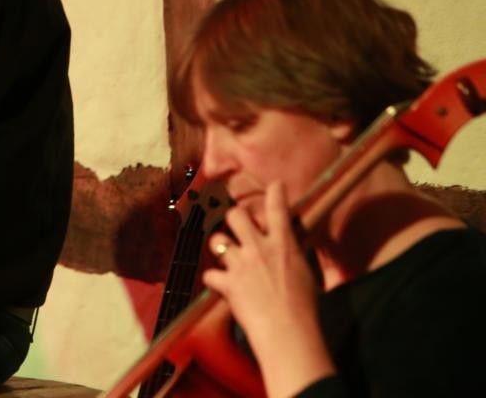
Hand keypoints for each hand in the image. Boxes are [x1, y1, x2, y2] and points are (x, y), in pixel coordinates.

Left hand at [202, 182, 332, 395]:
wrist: (288, 332)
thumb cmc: (305, 309)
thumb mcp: (307, 275)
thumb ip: (293, 259)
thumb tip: (291, 255)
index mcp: (283, 245)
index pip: (278, 208)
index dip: (275, 192)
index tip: (275, 185)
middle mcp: (259, 248)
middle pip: (236, 215)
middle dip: (235, 218)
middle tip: (240, 229)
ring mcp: (241, 264)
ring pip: (217, 240)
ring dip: (221, 247)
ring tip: (227, 257)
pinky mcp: (227, 283)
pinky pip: (210, 274)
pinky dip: (215, 280)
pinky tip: (221, 286)